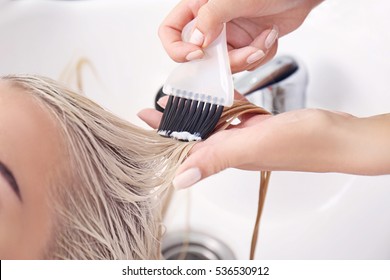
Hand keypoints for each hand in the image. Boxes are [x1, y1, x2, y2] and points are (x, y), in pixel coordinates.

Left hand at [139, 103, 389, 188]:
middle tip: (159, 106)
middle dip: (177, 121)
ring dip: (200, 111)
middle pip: (198, 135)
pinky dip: (229, 104)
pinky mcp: (264, 126)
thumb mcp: (251, 146)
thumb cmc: (302, 143)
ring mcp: (250, 137)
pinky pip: (239, 114)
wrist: (337, 136)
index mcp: (229, 155)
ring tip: (184, 98)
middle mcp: (236, 149)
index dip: (164, 134)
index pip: (187, 146)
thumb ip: (215, 158)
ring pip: (218, 124)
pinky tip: (222, 95)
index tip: (145, 118)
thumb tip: (179, 180)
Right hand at [159, 0, 322, 72]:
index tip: (198, 54)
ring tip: (265, 37)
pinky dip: (261, 53)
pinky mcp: (245, 45)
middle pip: (202, 57)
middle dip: (228, 59)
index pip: (170, 32)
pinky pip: (246, 63)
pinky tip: (270, 35)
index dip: (177, 48)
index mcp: (199, 7)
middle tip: (246, 52)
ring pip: (226, 64)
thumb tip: (195, 41)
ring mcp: (229, 37)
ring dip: (249, 56)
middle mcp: (211, 24)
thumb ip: (211, 17)